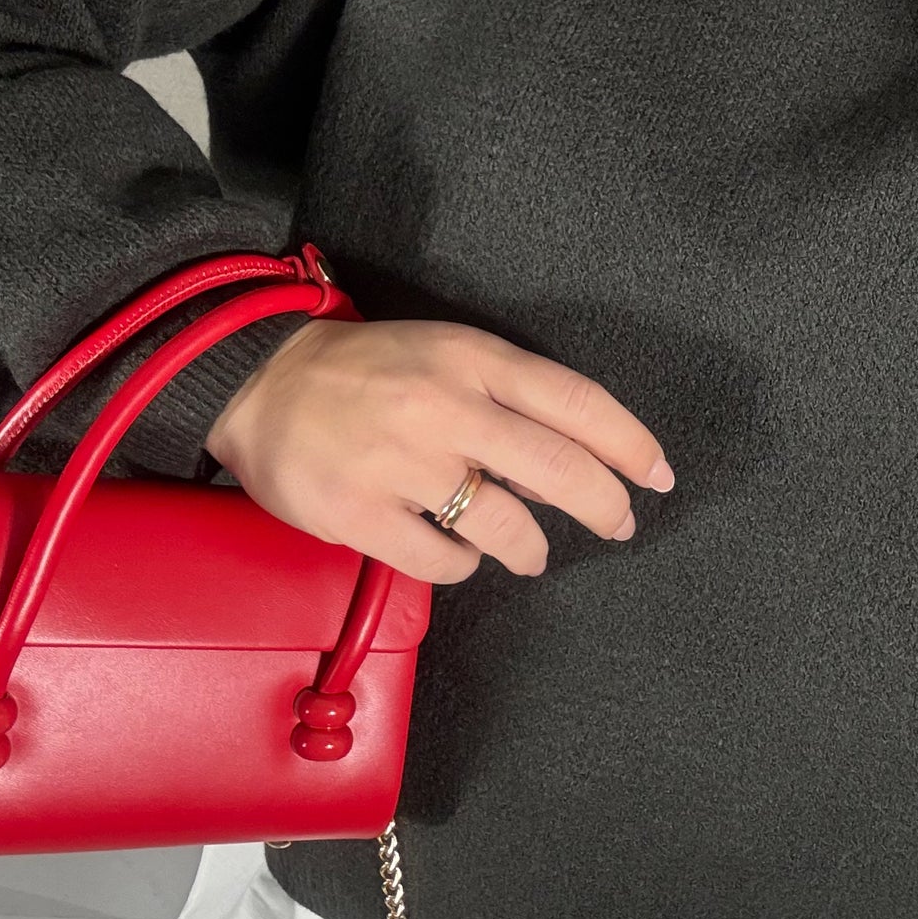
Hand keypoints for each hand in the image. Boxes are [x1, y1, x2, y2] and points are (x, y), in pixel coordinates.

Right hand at [203, 315, 673, 582]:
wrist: (258, 381)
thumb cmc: (365, 371)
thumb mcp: (444, 354)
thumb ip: (506, 399)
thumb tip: (571, 465)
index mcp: (471, 358)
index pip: (576, 402)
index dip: (630, 445)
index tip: (659, 475)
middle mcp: (443, 406)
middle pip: (557, 468)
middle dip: (604, 506)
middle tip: (619, 525)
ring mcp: (399, 462)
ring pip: (504, 525)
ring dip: (532, 548)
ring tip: (531, 552)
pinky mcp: (358, 512)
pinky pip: (441, 560)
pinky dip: (462, 564)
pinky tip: (458, 552)